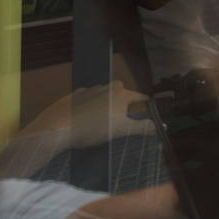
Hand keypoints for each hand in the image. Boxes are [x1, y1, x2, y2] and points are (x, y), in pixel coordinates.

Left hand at [24, 81, 153, 148]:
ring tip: (101, 123)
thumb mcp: (121, 130)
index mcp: (121, 94)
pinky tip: (85, 119)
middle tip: (121, 121)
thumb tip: (162, 125)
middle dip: (125, 105)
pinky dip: (90, 107)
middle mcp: (108, 87)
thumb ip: (143, 127)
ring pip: (105, 96)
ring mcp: (90, 90)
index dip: (145, 106)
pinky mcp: (74, 95)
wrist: (57, 127)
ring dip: (107, 106)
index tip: (147, 112)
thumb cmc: (91, 129)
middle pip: (123, 94)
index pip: (141, 97)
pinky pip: (88, 99)